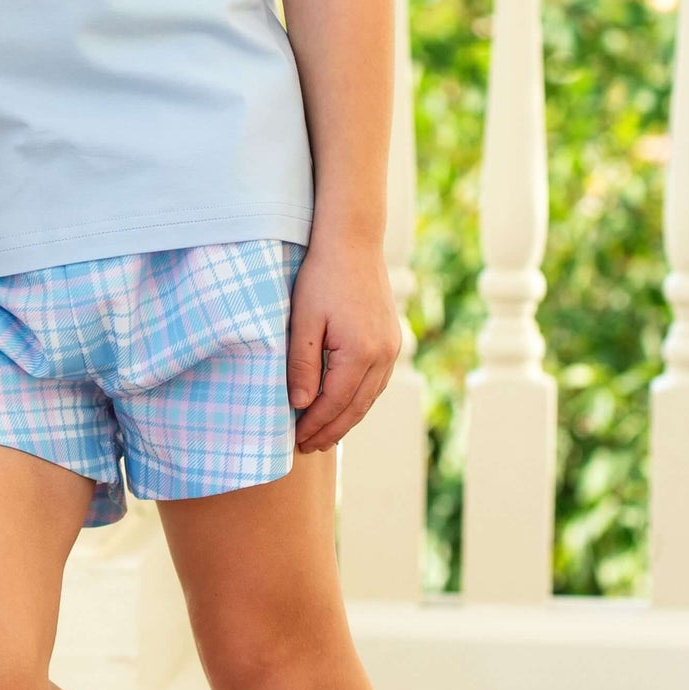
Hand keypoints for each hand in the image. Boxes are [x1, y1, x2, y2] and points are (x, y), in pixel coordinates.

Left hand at [287, 235, 402, 452]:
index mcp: (361, 353)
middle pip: (355, 408)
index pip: (334, 404)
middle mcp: (383, 355)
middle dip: (331, 430)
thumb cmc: (322, 277)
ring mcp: (392, 348)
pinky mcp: (392, 339)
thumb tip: (301, 404)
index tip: (296, 440)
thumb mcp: (303, 320)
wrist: (354, 242)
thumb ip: (302, 364)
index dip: (314, 425)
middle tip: (308, 447)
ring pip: (369, 398)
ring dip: (346, 419)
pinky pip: (377, 382)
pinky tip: (344, 405)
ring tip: (324, 434)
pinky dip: (360, 399)